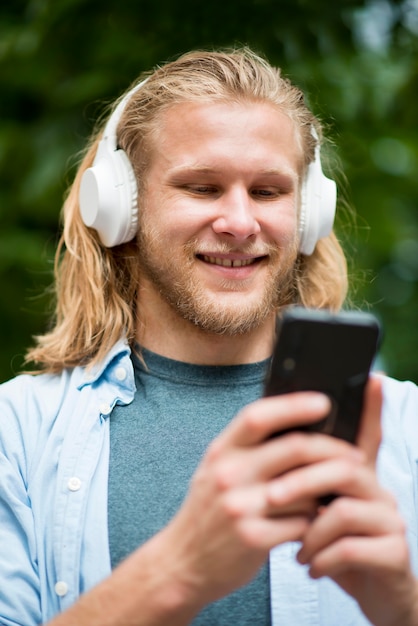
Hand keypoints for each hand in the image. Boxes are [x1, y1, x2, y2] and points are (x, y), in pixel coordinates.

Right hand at [156, 391, 365, 613]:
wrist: (184, 562)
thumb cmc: (208, 511)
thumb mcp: (216, 469)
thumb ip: (247, 447)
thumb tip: (296, 423)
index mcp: (221, 451)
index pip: (258, 416)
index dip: (293, 405)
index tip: (323, 402)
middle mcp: (228, 474)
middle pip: (293, 448)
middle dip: (331, 449)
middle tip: (355, 455)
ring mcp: (240, 507)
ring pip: (304, 489)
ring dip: (324, 492)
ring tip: (333, 494)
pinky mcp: (253, 539)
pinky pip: (301, 523)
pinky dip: (314, 522)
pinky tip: (314, 524)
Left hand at [282, 376, 417, 625]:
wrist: (368, 596)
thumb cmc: (335, 545)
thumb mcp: (319, 509)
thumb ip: (307, 477)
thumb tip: (275, 445)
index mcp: (359, 475)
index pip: (366, 433)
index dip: (370, 407)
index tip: (371, 377)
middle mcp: (379, 490)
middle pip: (343, 467)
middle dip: (301, 481)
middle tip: (272, 498)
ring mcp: (390, 520)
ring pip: (343, 509)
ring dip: (310, 530)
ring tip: (296, 547)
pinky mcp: (394, 553)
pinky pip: (351, 547)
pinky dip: (322, 558)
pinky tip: (311, 567)